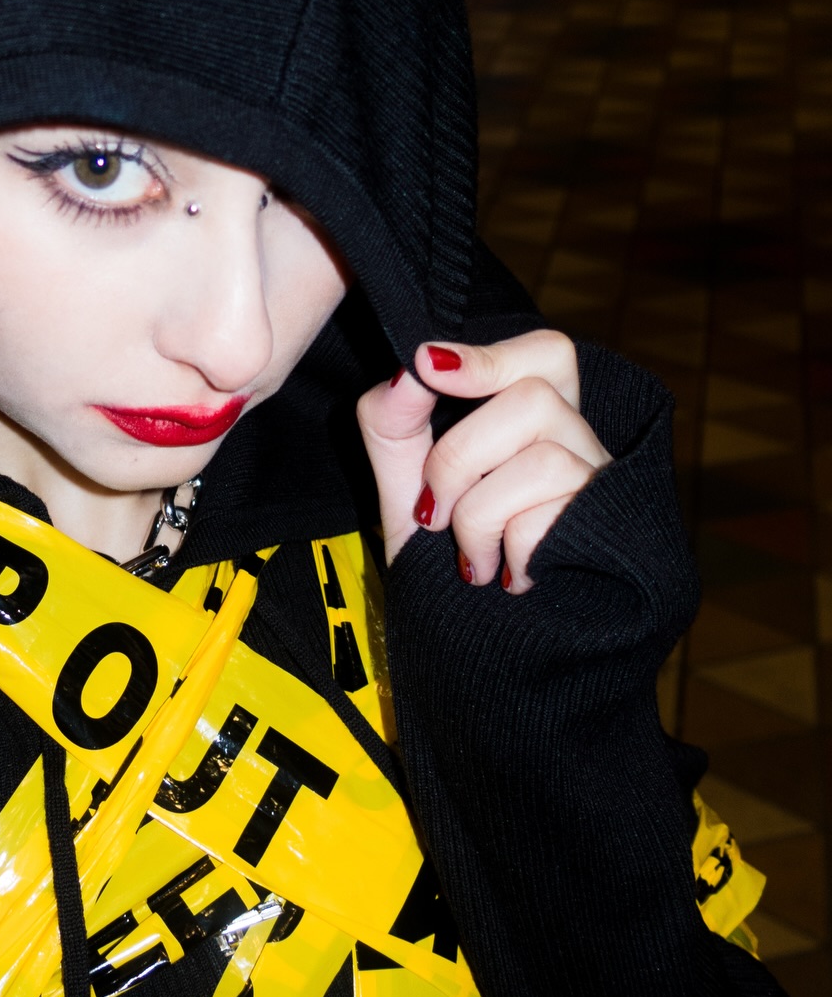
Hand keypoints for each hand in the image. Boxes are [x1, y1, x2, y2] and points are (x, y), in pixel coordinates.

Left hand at [356, 331, 612, 592]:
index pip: (545, 353)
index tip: (428, 365)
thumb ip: (395, 423)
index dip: (490, 356)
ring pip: (542, 461)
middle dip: (458, 456)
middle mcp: (579, 442)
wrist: (472, 643)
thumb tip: (409, 368)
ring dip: (478, 517)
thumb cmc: (443, 557)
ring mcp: (598, 487)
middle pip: (535, 397)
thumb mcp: (404, 484)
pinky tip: (506, 575)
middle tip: (435, 509)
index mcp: (535, 418)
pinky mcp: (603, 535)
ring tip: (470, 555)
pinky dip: (506, 551)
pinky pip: (548, 519)